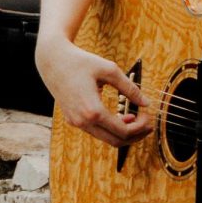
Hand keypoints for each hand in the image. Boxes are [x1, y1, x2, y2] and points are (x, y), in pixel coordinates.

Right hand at [37, 37, 151, 147]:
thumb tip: (146, 103)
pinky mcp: (73, 120)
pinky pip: (96, 131)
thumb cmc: (81, 62)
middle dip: (136, 135)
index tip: (149, 117)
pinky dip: (111, 128)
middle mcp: (83, 121)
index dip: (140, 127)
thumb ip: (129, 88)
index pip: (123, 131)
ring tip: (138, 120)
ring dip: (124, 133)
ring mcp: (76, 123)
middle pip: (116, 141)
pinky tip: (123, 117)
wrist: (52, 61)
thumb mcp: (109, 70)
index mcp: (93, 110)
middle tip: (149, 125)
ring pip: (106, 139)